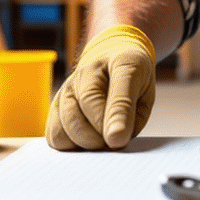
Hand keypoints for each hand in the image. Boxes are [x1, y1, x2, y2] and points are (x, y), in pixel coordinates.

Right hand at [45, 25, 155, 149]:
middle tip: (113, 142)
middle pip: (85, 108)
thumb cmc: (132, 79)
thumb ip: (133, 115)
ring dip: (84, 142)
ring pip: (65, 124)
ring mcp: (69, 86)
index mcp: (122, 62)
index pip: (119, 91)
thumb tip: (115, 140)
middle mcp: (89, 70)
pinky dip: (69, 144)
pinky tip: (85, 141)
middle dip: (100, 135)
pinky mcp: (56, 103)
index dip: (117, 117)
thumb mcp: (146, 92)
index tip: (117, 140)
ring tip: (101, 140)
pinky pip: (54, 133)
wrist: (112, 56)